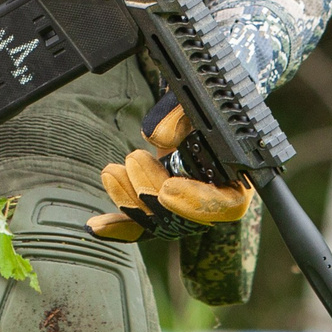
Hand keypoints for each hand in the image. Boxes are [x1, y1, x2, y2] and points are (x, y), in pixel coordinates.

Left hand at [87, 91, 255, 242]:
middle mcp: (212, 202)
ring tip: (111, 171)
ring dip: (128, 201)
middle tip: (133, 161)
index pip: (224, 206)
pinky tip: (94, 225)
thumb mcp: (195, 104)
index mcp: (237, 179)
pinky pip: (140, 227)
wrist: (193, 109)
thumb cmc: (200, 104)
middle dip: (150, 192)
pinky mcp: (160, 211)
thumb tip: (154, 136)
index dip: (195, 203)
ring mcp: (184, 210)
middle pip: (183, 218)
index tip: (168, 190)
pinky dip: (118, 225)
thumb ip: (179, 117)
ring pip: (157, 223)